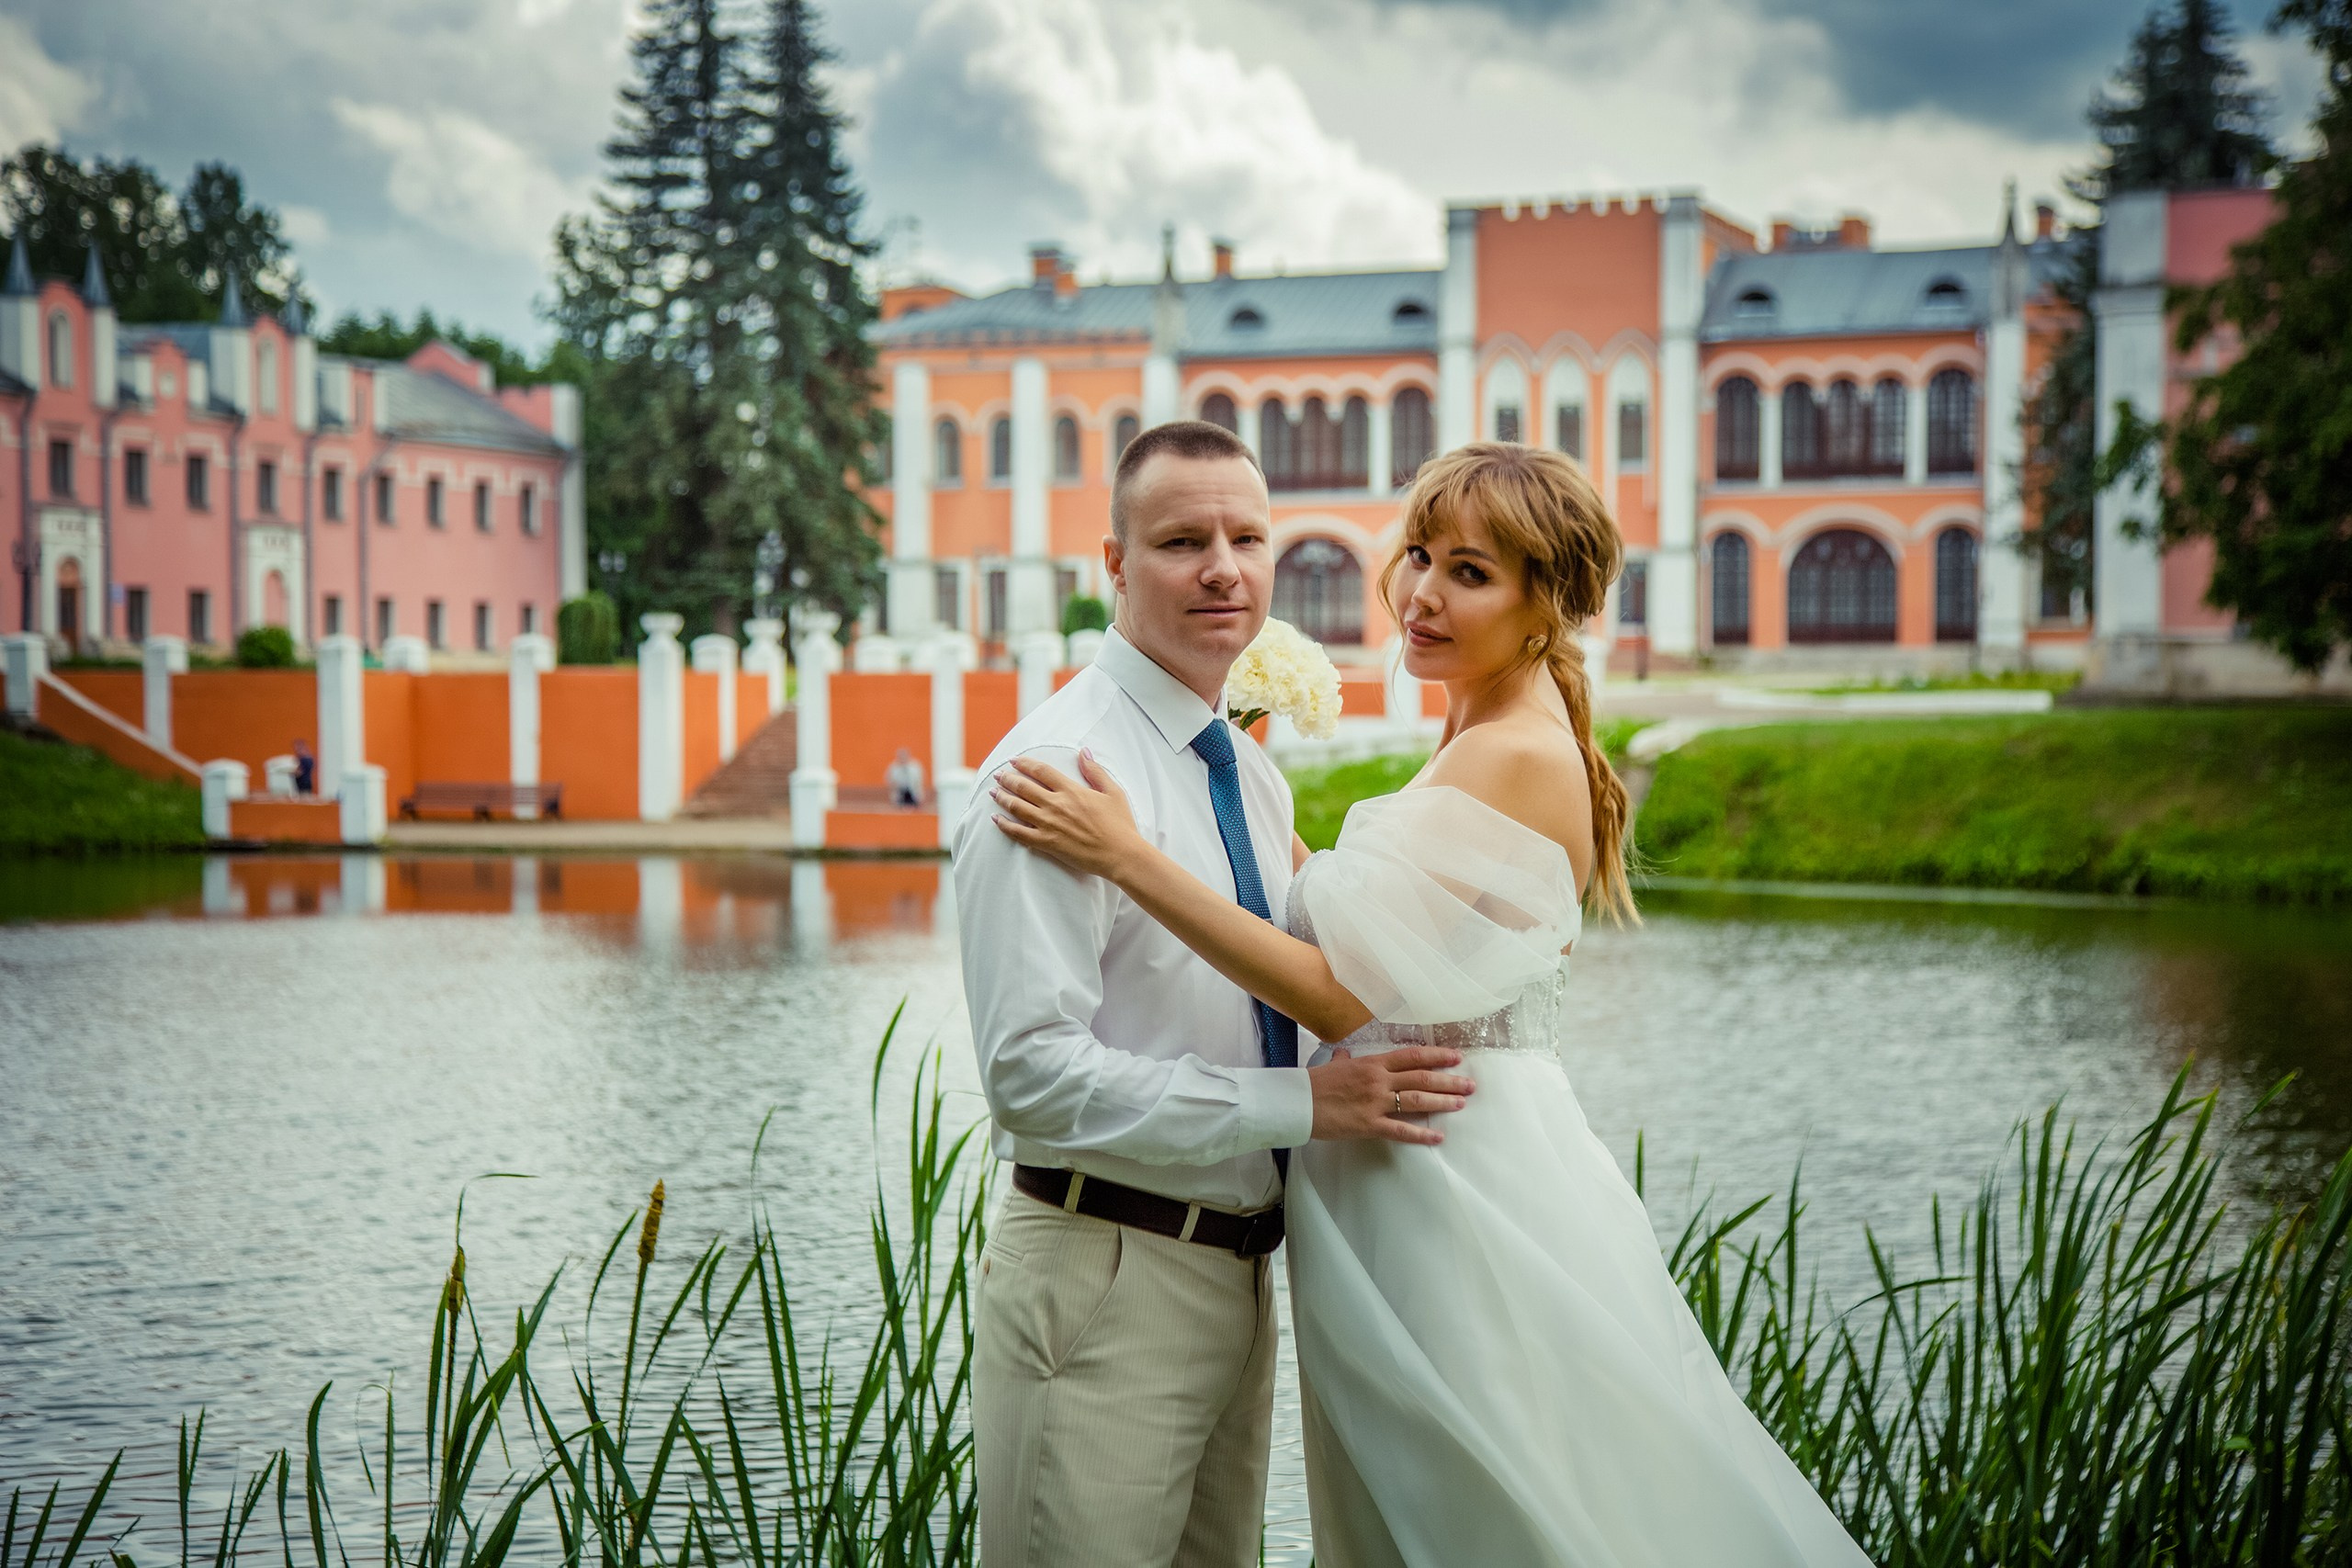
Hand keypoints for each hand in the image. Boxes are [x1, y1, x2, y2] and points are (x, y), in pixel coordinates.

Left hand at [990, 752, 1143, 880]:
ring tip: (993, 793)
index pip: (1041, 771)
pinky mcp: (1047, 843)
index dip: (1024, 763)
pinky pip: (1019, 833)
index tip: (1014, 760)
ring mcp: (1049, 824)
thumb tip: (1083, 752)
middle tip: (998, 775)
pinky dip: (1005, 825)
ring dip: (1002, 798)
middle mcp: (1056, 804)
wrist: (1120, 854)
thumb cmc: (1120, 824)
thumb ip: (1095, 771)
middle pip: (1024, 787)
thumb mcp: (1112, 792)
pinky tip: (996, 820)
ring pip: (1017, 807)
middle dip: (1008, 778)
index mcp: (1071, 790)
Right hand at [1308, 1046, 1474, 1146]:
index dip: (1437, 1056)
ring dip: (1442, 1102)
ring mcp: (1376, 1102)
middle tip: (1470, 1084)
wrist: (1297, 1102)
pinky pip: (1401, 1131)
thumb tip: (1345, 1054)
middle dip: (1449, 1081)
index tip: (1456, 1057)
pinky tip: (1438, 1137)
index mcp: (1372, 1063)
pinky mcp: (1369, 1124)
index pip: (1413, 1056)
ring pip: (1417, 1101)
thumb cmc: (1313, 1083)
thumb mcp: (1333, 1066)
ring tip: (1461, 1104)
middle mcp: (1379, 1080)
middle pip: (1422, 1078)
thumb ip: (1345, 1060)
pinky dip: (1421, 1135)